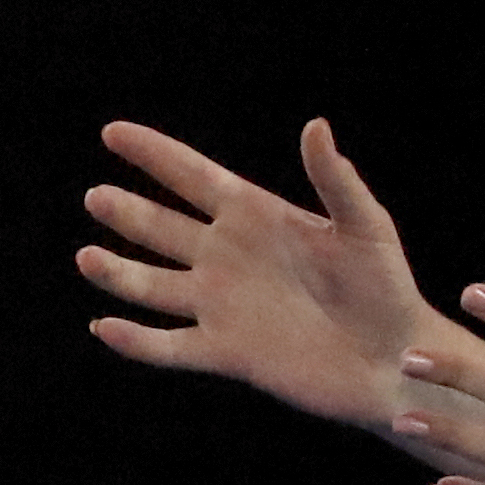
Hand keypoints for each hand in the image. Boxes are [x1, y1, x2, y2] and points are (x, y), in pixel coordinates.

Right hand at [77, 118, 484, 449]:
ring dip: (117, 273)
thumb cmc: (388, 287)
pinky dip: (134, 340)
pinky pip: (167, 345)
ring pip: (151, 286)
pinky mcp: (223, 352)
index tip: (112, 133)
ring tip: (87, 258)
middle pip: (160, 229)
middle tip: (97, 197)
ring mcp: (220, 305)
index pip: (193, 178)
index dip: (153, 154)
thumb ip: (336, 180)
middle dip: (125, 213)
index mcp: (257, 219)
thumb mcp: (366, 227)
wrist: (397, 360)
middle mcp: (227, 258)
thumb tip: (314, 125)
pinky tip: (104, 328)